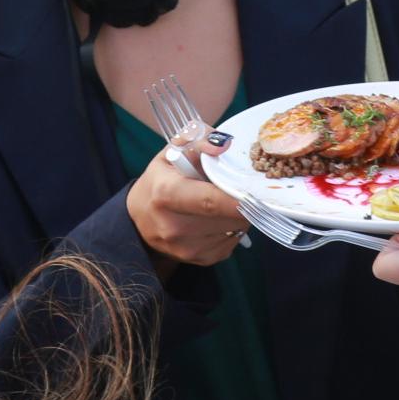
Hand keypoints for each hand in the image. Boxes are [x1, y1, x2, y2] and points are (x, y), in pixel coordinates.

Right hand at [127, 129, 247, 266]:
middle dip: (243, 200)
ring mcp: (187, 248)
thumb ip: (199, 139)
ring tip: (220, 201)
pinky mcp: (200, 260)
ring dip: (238, 213)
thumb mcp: (173, 151)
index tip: (259, 189)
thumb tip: (224, 145)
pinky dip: (232, 227)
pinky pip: (233, 241)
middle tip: (239, 186)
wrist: (139, 219)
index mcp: (166, 194)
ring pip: (236, 229)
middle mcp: (174, 226)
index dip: (239, 197)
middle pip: (229, 216)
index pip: (211, 200)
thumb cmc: (161, 179)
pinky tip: (217, 217)